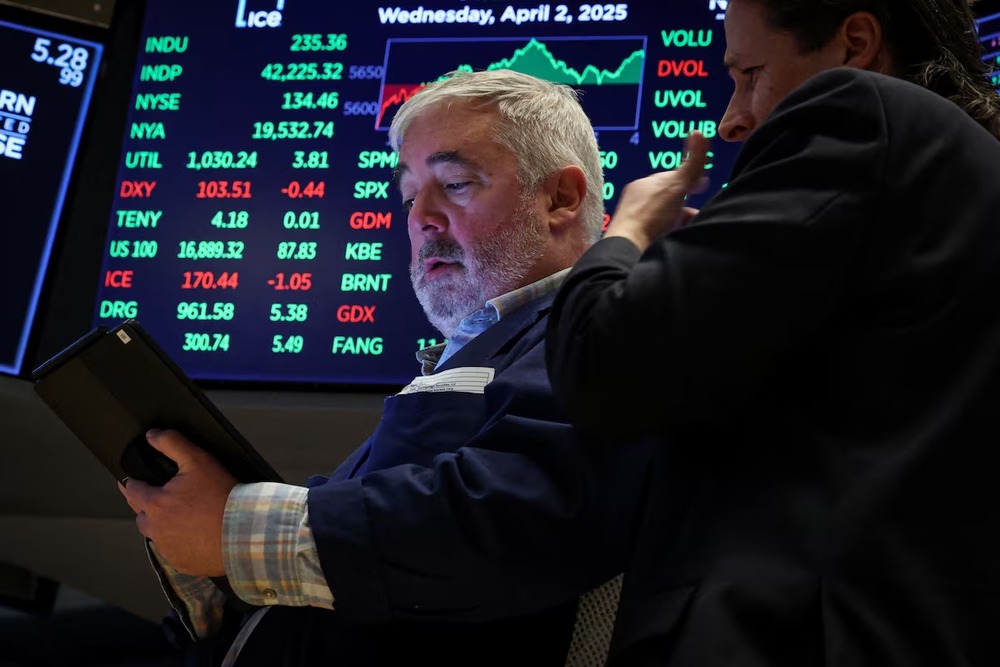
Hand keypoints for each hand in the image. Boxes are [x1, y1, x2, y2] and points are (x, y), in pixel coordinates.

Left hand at [118, 429, 236, 575]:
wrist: (246, 531)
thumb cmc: (223, 496)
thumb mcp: (199, 460)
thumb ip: (172, 444)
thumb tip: (152, 435)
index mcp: (155, 504)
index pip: (131, 491)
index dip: (136, 483)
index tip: (140, 481)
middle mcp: (156, 530)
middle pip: (142, 515)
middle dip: (150, 506)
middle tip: (170, 498)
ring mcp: (169, 549)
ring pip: (157, 535)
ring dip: (164, 526)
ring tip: (187, 516)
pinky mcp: (182, 563)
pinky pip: (174, 551)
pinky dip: (180, 543)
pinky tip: (197, 534)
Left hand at [604, 131, 709, 251]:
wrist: (627, 248)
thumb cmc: (651, 215)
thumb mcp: (676, 187)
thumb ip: (691, 164)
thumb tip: (699, 132)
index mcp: (644, 184)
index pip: (671, 178)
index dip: (690, 180)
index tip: (704, 184)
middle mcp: (638, 200)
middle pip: (669, 199)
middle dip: (685, 204)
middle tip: (697, 211)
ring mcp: (635, 220)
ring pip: (664, 217)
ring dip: (679, 220)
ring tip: (689, 227)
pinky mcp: (635, 238)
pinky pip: (657, 232)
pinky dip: (669, 233)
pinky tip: (676, 238)